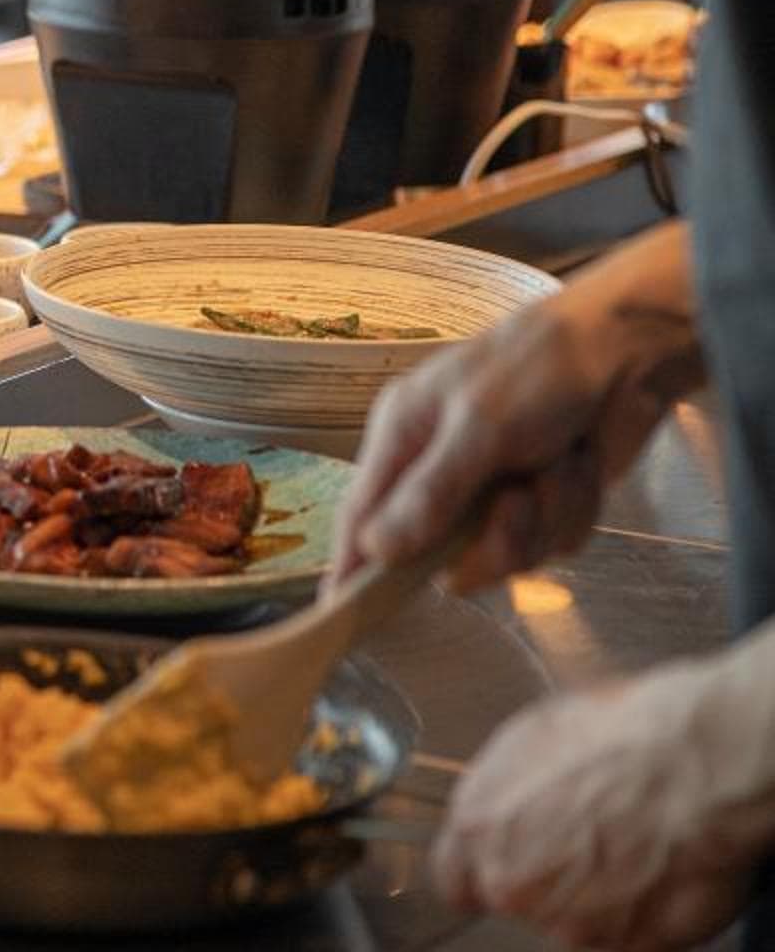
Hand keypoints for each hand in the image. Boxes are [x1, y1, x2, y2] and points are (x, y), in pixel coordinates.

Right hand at [333, 221, 702, 592]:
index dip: (352, 562)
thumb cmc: (535, 371)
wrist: (626, 352)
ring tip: (558, 465)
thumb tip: (374, 549)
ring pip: (509, 553)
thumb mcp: (477, 428)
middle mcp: (443, 468)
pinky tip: (579, 463)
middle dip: (495, 538)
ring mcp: (495, 489)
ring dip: (546, 515)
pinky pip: (552, 542)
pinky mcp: (544, 501)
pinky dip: (574, 507)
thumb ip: (428, 493)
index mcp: (404, 437)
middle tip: (517, 506)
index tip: (338, 610)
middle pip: (446, 552)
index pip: (363, 514)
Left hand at [435, 636, 774, 948]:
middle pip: (515, 898)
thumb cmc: (618, 737)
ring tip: (631, 851)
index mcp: (477, 828)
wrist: (693, 764)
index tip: (504, 864)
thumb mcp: (528, 740)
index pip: (454, 879)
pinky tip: (657, 875)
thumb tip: (505, 806)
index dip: (483, 870)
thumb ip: (501, 793)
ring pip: (572, 922)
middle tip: (586, 843)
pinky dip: (640, 918)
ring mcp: (569, 922)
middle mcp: (512, 883)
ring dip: (594, 899)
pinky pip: (624, 939)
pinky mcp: (626, 944)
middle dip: (542, 878)